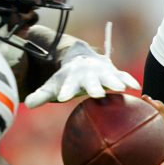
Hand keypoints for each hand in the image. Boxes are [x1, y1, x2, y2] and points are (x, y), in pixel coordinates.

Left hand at [24, 24, 139, 107]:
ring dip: (114, 81)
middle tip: (96, 95)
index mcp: (72, 77)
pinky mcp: (113, 72)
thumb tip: (27, 103)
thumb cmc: (67, 79)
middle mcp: (87, 73)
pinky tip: (136, 87)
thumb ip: (41, 95)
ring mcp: (101, 72)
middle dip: (93, 87)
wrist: (82, 60)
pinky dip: (128, 80)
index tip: (63, 97)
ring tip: (120, 89)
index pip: (68, 84)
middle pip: (90, 81)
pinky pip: (122, 75)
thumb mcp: (53, 86)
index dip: (65, 90)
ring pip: (108, 77)